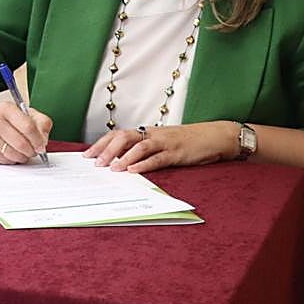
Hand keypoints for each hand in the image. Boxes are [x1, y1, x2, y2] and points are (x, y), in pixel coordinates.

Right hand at [0, 101, 52, 163]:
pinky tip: (11, 151)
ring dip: (23, 156)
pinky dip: (13, 159)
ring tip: (23, 150)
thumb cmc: (8, 120)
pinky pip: (6, 161)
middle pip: (21, 144)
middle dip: (32, 151)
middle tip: (34, 150)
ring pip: (14, 155)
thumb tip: (43, 140)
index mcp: (6, 108)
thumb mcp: (28, 114)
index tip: (42, 146)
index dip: (38, 140)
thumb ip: (42, 123)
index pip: (28, 127)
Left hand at [84, 121, 236, 172]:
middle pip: (124, 137)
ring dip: (123, 157)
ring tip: (112, 168)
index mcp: (147, 132)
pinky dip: (144, 164)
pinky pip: (158, 158)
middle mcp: (153, 134)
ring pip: (139, 146)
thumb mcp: (163, 143)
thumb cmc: (188, 142)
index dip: (102, 143)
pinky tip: (134, 171)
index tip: (88, 155)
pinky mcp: (177, 152)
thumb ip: (145, 149)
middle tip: (96, 163)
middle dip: (107, 150)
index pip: (118, 134)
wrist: (215, 136)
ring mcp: (165, 142)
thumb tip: (123, 161)